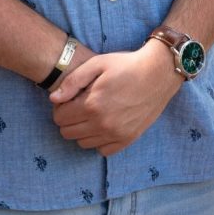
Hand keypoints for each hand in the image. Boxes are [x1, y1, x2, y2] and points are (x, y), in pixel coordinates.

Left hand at [49, 40, 182, 155]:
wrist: (159, 73)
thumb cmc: (127, 65)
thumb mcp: (98, 64)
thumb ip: (73, 81)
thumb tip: (54, 99)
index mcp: (92, 105)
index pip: (59, 118)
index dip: (61, 107)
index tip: (71, 98)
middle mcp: (102, 124)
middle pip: (68, 133)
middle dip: (69, 119)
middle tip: (80, 106)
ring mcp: (116, 134)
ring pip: (83, 143)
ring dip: (82, 130)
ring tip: (93, 114)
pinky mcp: (128, 139)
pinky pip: (102, 150)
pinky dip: (99, 141)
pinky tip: (104, 125)